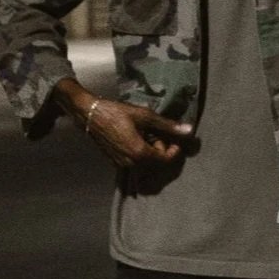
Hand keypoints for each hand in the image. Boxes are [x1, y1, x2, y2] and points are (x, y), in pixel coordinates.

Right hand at [77, 92, 192, 173]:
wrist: (89, 114)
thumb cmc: (116, 113)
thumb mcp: (145, 116)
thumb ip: (168, 126)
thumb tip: (190, 130)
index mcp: (139, 154)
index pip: (166, 161)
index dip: (175, 150)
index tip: (175, 139)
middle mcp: (130, 164)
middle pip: (156, 164)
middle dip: (162, 150)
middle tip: (157, 133)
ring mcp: (121, 165)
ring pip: (146, 164)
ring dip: (151, 152)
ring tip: (147, 134)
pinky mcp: (115, 163)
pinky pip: (134, 163)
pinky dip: (141, 154)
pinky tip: (137, 139)